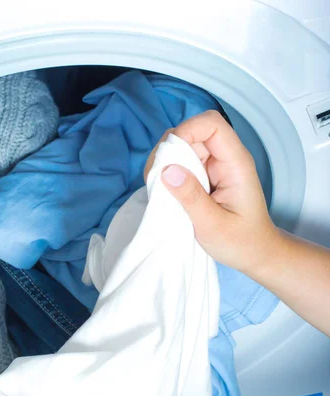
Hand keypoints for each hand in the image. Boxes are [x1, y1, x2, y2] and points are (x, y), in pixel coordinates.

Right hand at [144, 110, 281, 276]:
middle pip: (193, 132)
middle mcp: (226, 158)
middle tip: (156, 180)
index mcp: (235, 163)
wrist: (255, 254)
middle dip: (170, 150)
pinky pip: (185, 163)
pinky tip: (166, 193)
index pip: (211, 125)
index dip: (186, 131)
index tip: (166, 160)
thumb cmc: (241, 242)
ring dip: (167, 163)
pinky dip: (170, 174)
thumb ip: (191, 197)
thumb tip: (166, 170)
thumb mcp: (212, 225)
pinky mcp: (206, 177)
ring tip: (159, 189)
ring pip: (185, 147)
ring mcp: (216, 166)